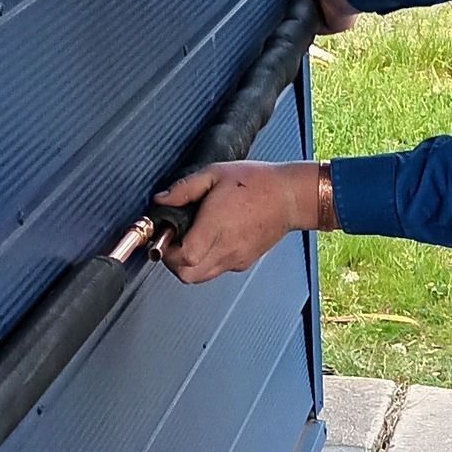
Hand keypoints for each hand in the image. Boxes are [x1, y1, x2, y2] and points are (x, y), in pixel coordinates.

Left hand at [154, 159, 324, 283]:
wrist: (290, 196)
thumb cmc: (257, 183)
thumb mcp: (214, 174)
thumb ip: (184, 189)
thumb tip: (162, 200)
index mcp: (216, 227)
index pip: (183, 258)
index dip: (167, 250)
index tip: (167, 234)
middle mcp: (226, 248)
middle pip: (187, 275)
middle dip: (173, 261)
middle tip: (174, 241)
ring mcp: (235, 258)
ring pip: (200, 277)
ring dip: (188, 264)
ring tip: (191, 240)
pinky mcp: (243, 261)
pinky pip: (216, 270)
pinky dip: (205, 261)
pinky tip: (210, 240)